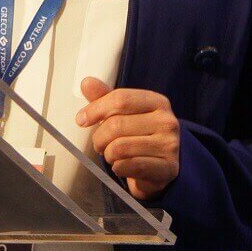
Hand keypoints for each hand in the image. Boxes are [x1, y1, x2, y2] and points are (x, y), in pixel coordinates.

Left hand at [75, 76, 179, 200]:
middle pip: (116, 125)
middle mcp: (167, 121)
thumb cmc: (139, 135)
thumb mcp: (124, 113)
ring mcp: (170, 146)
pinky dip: (118, 167)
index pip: (120, 99)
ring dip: (108, 154)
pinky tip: (121, 166)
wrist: (161, 165)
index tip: (81, 119)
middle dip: (99, 137)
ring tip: (112, 154)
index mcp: (157, 102)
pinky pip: (129, 166)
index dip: (95, 109)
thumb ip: (105, 98)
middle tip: (99, 144)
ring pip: (120, 148)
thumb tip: (86, 82)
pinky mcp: (168, 168)